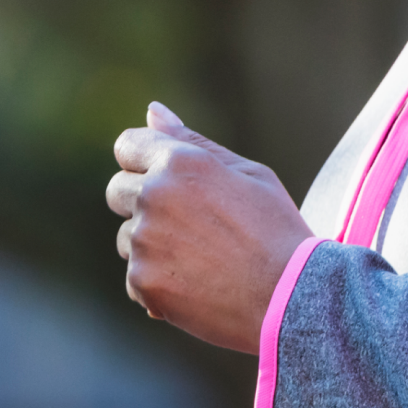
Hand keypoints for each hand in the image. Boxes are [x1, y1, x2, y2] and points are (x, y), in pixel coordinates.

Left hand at [109, 103, 313, 351]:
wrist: (290, 297)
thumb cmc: (276, 229)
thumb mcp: (248, 174)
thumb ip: (194, 142)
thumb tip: (154, 111)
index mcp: (180, 161)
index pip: (128, 145)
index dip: (144, 159)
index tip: (163, 177)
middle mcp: (153, 195)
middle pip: (117, 191)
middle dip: (142, 202)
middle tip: (189, 224)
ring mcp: (144, 241)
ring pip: (127, 237)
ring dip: (151, 245)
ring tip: (201, 259)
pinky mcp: (142, 281)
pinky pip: (134, 276)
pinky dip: (158, 282)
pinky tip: (198, 285)